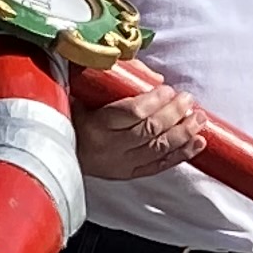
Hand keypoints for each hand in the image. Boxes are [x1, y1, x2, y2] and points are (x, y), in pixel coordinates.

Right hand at [76, 81, 204, 182]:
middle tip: (188, 100)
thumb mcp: (82, 93)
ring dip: (183, 133)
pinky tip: (197, 143)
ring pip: (158, 149)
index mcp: (95, 125)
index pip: (131, 113)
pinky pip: (159, 166)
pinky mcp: (128, 174)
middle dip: (174, 114)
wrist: (53, 151)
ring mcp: (120, 164)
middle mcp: (108, 147)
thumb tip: (155, 78)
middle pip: (149, 130)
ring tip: (199, 119)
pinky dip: (181, 154)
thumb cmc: (71, 116)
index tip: (167, 89)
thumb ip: (113, 80)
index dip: (154, 100)